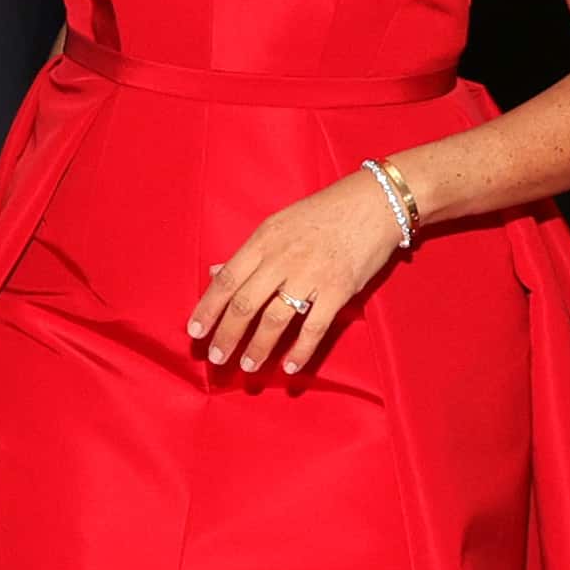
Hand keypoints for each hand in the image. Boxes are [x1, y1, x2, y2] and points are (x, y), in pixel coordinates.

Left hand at [189, 172, 404, 376]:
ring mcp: (310, 275)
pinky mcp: (338, 289)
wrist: (375, 202)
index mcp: (264, 240)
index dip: (208, 308)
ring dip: (258, 348)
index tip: (195, 332)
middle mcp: (282, 258)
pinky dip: (300, 351)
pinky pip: (314, 327)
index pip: (227, 280)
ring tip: (248, 366)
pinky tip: (290, 367)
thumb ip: (248, 253)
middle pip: (245, 304)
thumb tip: (215, 273)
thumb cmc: (323, 212)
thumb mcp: (278, 224)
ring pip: (274, 320)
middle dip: (227, 335)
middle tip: (217, 358)